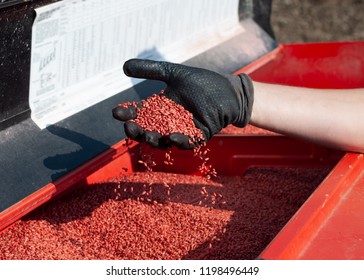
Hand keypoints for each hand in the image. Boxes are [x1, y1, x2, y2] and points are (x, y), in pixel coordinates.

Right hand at [112, 59, 253, 148]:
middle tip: (128, 127)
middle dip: (137, 131)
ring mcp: (183, 130)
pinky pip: (188, 142)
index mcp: (161, 108)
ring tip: (146, 135)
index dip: (128, 114)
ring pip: (165, 140)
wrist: (228, 90)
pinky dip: (180, 141)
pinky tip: (172, 137)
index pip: (140, 113)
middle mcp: (169, 122)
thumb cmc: (202, 82)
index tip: (117, 111)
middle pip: (148, 130)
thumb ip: (151, 70)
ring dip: (154, 139)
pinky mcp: (199, 135)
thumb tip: (124, 66)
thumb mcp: (174, 73)